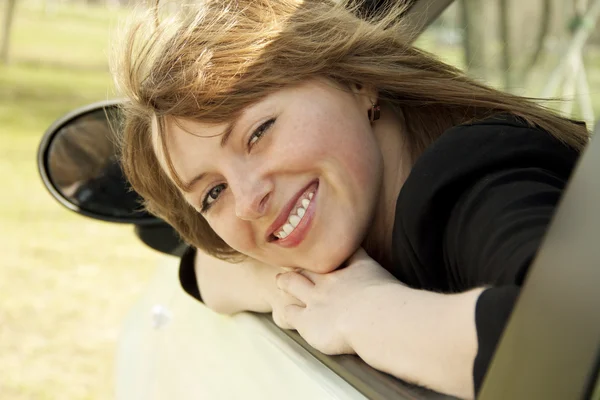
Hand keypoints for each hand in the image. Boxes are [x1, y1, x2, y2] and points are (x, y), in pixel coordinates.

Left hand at [275, 247, 398, 354]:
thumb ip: (399, 290)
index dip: (334, 248)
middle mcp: (333, 278)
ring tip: (281, 280)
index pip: (344, 251)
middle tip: (295, 261)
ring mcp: (316, 297)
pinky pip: (289, 312)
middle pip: (313, 265)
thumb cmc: (394, 305)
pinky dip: (286, 311)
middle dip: (304, 262)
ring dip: (287, 281)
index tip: (328, 241)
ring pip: (294, 283)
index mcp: (357, 267)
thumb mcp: (399, 287)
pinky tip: (283, 312)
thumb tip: (418, 305)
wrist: (375, 318)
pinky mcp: (306, 319)